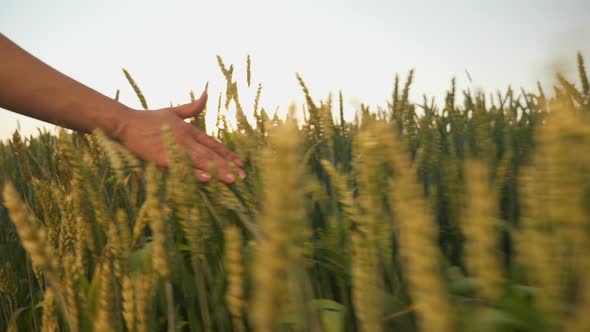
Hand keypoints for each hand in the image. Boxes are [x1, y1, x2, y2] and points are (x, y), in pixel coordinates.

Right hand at [114, 91, 244, 183]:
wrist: (126, 122)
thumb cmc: (149, 118)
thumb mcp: (173, 111)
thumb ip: (192, 107)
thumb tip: (207, 93)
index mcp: (189, 129)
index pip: (213, 143)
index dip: (228, 153)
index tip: (240, 163)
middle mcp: (186, 138)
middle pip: (211, 154)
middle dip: (227, 166)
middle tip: (242, 177)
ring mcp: (175, 147)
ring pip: (200, 161)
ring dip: (217, 171)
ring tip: (231, 180)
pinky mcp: (162, 157)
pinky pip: (182, 166)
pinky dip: (194, 172)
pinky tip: (206, 179)